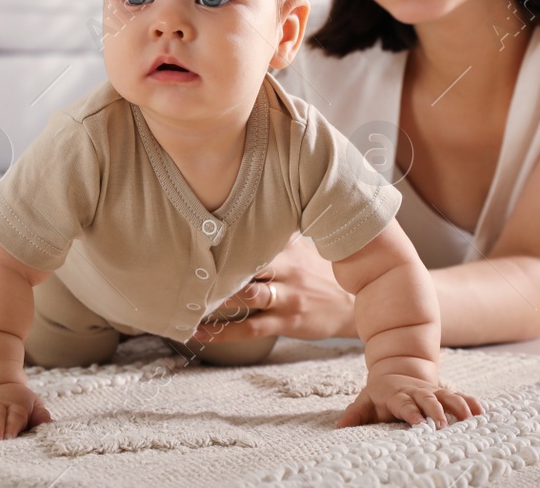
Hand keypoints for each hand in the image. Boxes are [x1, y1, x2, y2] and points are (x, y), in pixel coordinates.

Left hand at [198, 233, 356, 344]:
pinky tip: (199, 331)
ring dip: (216, 299)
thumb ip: (277, 233)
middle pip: (249, 264)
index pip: (257, 236)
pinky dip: (223, 332)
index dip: (229, 233)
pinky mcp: (287, 323)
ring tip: (187, 300)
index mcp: (289, 248)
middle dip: (219, 265)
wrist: (353, 305)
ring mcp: (287, 298)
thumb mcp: (304, 247)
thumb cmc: (321, 272)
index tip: (199, 229)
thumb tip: (250, 206)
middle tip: (185, 264)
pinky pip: (251, 328)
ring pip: (248, 296)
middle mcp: (288, 271)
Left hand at [338, 369, 482, 428]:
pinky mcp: (444, 394)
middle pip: (427, 399)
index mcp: (396, 394)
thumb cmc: (380, 395)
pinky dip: (470, 403)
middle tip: (443, 425)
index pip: (403, 402)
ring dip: (457, 406)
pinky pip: (460, 397)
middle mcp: (416, 391)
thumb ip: (355, 414)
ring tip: (468, 419)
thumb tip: (340, 426)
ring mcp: (432, 391)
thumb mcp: (365, 401)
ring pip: (446, 396)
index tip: (417, 422)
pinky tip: (481, 412)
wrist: (395, 373)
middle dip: (435, 411)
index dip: (410, 411)